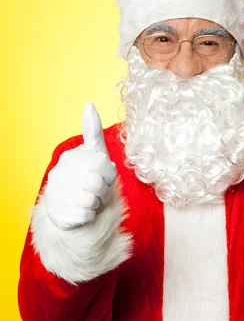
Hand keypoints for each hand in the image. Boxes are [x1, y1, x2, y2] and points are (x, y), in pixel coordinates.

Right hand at [45, 102, 116, 229]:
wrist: (71, 205)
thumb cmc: (87, 176)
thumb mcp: (94, 153)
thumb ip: (93, 132)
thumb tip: (89, 104)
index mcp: (71, 157)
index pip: (103, 164)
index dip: (109, 174)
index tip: (104, 175)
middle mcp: (60, 173)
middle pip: (97, 184)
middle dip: (104, 191)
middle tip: (99, 191)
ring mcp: (56, 193)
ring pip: (91, 201)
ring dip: (98, 204)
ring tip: (92, 200)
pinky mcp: (57, 213)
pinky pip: (85, 216)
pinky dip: (89, 216)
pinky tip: (83, 211)